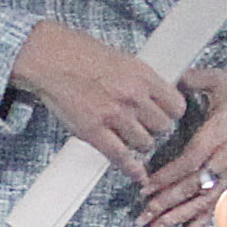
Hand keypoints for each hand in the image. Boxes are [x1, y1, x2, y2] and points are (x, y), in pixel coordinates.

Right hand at [13, 14, 185, 172]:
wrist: (49, 57)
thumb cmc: (79, 53)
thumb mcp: (122, 59)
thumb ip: (141, 79)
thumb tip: (157, 94)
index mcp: (142, 75)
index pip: (176, 105)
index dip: (171, 113)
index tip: (166, 115)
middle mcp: (132, 96)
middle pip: (163, 127)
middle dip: (156, 128)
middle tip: (146, 126)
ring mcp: (114, 116)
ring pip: (145, 144)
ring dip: (140, 144)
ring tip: (130, 137)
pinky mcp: (94, 132)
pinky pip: (121, 158)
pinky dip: (131, 169)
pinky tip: (136, 173)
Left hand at [135, 68, 226, 226]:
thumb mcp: (223, 82)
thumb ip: (197, 80)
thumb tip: (176, 80)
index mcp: (219, 136)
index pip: (190, 161)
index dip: (167, 176)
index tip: (145, 187)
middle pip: (192, 188)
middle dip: (164, 205)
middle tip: (141, 218)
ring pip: (202, 203)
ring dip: (176, 219)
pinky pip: (220, 209)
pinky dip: (202, 225)